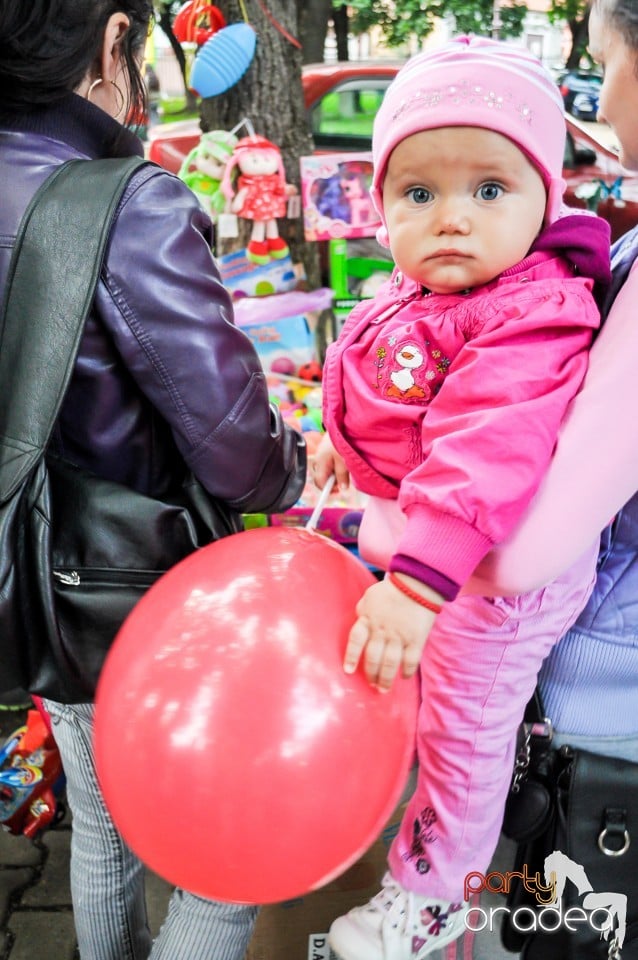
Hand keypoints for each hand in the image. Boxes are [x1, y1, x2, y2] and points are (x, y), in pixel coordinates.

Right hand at [311, 434, 348, 490]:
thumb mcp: (344, 460)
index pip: (319, 482)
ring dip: (335, 474)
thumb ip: (342, 475)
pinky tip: (343, 462)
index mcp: (320, 463)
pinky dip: (335, 466)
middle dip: (332, 482)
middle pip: (321, 477)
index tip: (338, 492)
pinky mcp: (326, 450)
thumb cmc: (343, 440)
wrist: (343, 423)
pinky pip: (328, 463)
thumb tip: (342, 489)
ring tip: (345, 469)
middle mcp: (318, 459)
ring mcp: (321, 454)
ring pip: (326, 471)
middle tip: (344, 481)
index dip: (327, 489)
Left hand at [344, 576, 440, 690]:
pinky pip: (411, 660)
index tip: (348, 670)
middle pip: (373, 658)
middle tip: (372, 684)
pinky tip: (405, 677)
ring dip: (386, 679)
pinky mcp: (416, 639)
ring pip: (390, 663)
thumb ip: (363, 611)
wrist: (418, 583)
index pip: (355, 641)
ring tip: (384, 689)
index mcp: (368, 619)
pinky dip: (408, 671)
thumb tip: (358, 620)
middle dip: (371, 675)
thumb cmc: (391, 590)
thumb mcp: (369, 597)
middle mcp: (382, 630)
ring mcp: (400, 636)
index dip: (350, 657)